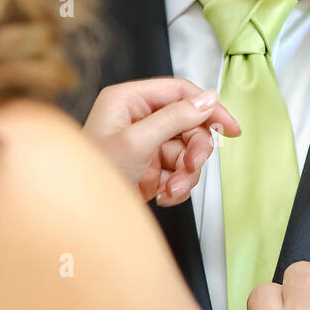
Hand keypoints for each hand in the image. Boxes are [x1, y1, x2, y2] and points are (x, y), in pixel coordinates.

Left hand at [81, 77, 240, 204]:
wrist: (79, 217)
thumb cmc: (92, 175)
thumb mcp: (137, 142)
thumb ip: (176, 117)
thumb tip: (207, 99)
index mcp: (129, 100)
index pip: (180, 92)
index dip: (208, 107)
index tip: (230, 127)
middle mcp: (138, 118)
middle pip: (188, 124)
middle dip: (194, 149)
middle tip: (190, 166)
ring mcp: (145, 144)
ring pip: (187, 151)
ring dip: (186, 173)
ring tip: (170, 189)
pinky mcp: (150, 167)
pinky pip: (179, 170)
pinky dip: (178, 185)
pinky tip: (163, 195)